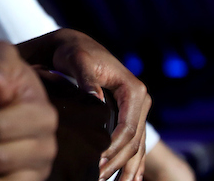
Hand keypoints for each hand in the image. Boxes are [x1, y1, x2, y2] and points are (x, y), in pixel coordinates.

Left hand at [46, 30, 150, 180]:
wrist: (75, 46)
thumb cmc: (74, 52)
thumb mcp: (78, 61)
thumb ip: (86, 79)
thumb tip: (96, 101)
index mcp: (133, 90)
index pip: (128, 128)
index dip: (114, 148)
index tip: (97, 163)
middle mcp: (140, 101)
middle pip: (134, 142)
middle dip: (117, 163)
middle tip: (96, 178)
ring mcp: (137, 111)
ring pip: (137, 148)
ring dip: (125, 169)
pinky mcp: (129, 117)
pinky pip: (135, 145)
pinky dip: (132, 165)